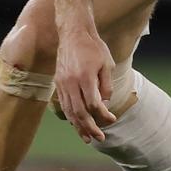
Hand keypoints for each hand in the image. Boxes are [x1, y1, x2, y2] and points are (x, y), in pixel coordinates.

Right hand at [55, 26, 116, 142]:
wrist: (73, 32)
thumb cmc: (93, 47)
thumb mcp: (107, 64)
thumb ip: (106, 86)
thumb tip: (104, 104)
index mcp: (85, 76)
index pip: (93, 104)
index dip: (103, 115)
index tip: (112, 119)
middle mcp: (71, 81)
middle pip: (79, 112)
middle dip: (90, 128)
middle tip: (100, 138)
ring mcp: (62, 82)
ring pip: (69, 110)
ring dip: (78, 126)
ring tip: (87, 138)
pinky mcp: (58, 82)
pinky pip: (63, 103)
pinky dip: (70, 116)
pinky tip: (76, 123)